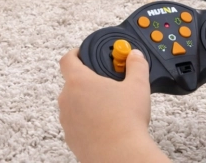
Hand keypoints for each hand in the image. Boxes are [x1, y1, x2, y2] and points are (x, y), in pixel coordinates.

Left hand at [58, 48, 169, 162]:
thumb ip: (136, 65)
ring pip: (73, 103)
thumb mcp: (138, 85)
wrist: (120, 156)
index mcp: (79, 82)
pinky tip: (106, 122)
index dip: (76, 53)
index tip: (84, 53)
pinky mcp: (71, 139)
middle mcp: (67, 100)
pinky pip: (76, 121)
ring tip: (109, 103)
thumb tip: (135, 56)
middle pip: (72, 82)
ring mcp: (67, 121)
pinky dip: (87, 118)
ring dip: (87, 100)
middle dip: (88, 79)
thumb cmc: (125, 121)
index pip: (68, 59)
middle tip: (107, 81)